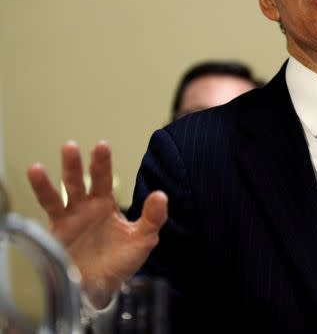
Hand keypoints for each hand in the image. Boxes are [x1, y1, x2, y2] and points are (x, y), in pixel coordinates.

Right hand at [27, 141, 167, 307]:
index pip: (104, 179)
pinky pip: (49, 207)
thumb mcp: (142, 239)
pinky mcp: (57, 230)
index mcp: (106, 205)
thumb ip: (153, 217)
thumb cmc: (120, 262)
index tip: (101, 146)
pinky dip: (42, 190)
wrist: (100, 288)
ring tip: (55, 157)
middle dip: (78, 163)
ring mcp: (71, 217)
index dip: (102, 163)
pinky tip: (36, 173)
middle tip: (72, 146)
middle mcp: (86, 207)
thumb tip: (161, 195)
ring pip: (65, 190)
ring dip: (61, 174)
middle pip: (82, 180)